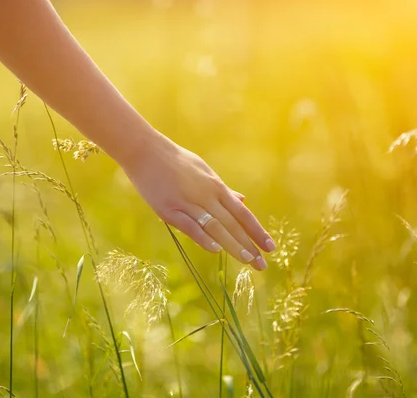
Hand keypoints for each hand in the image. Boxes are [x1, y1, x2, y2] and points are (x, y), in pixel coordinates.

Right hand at [122, 135, 274, 269]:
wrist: (145, 151)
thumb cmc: (175, 161)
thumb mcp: (204, 171)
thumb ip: (223, 189)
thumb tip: (242, 201)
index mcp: (216, 187)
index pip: (242, 214)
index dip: (257, 231)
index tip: (270, 247)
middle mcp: (206, 196)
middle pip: (233, 224)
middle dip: (249, 245)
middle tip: (263, 265)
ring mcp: (188, 203)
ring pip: (216, 227)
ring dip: (233, 245)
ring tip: (248, 261)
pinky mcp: (169, 209)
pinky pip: (190, 226)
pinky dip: (204, 238)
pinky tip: (216, 250)